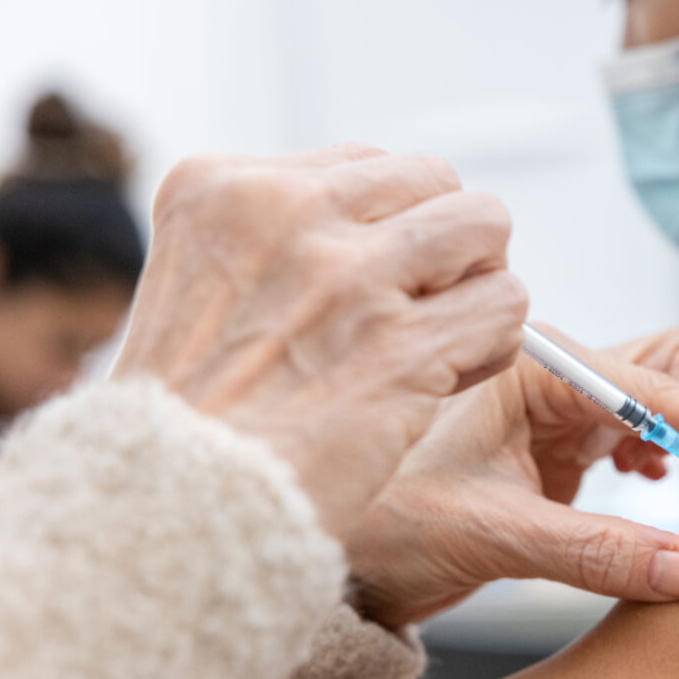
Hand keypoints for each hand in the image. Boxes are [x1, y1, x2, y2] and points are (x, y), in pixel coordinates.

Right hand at [113, 145, 527, 538]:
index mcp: (226, 188)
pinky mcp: (403, 346)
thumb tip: (372, 225)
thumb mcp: (197, 287)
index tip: (370, 290)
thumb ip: (276, 243)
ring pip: (483, 226)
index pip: (365, 168)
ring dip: (479, 283)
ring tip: (447, 337)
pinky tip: (453, 378)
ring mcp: (350, 277)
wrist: (176, 509)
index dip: (387, 231)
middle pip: (435, 182)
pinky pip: (503, 304)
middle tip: (423, 309)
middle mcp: (289, 215)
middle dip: (445, 246)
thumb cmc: (190, 422)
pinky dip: (494, 342)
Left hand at [345, 326, 678, 626]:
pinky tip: (645, 491)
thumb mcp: (490, 535)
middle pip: (668, 368)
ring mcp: (556, 409)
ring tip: (671, 494)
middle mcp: (549, 376)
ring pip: (657, 401)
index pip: (654, 385)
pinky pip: (635, 435)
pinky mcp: (557, 444)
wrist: (329, 548)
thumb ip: (593, 551)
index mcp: (530, 370)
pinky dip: (658, 459)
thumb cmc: (383, 523)